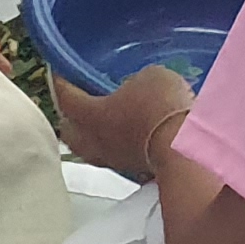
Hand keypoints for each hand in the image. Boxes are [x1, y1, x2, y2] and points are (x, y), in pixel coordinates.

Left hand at [49, 64, 194, 182]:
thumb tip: (134, 90)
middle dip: (70, 115)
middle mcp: (93, 142)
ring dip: (91, 134)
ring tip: (100, 121)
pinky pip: (113, 156)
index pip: (66, 97)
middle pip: (69, 130)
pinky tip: (124, 136)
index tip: (60, 72)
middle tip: (78, 101)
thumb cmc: (161, 108)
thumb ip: (133, 82)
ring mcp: (111, 160)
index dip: (61, 83)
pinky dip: (114, 145)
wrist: (185, 147)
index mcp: (89, 115)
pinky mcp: (132, 170)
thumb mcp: (150, 77)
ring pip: (89, 147)